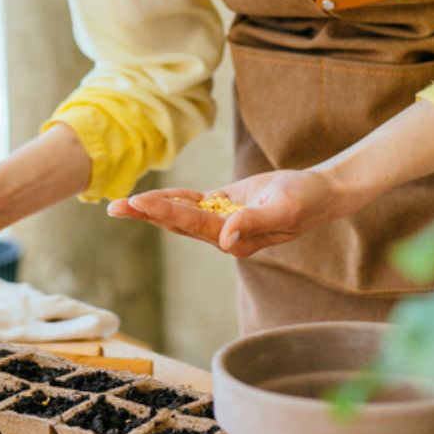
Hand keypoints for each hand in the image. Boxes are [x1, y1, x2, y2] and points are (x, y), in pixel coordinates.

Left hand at [112, 165, 379, 257]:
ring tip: (121, 205)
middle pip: (177, 223)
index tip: (139, 202)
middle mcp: (224, 235)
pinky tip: (151, 198)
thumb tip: (224, 239)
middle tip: (113, 207)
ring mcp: (223, 222)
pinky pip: (193, 203)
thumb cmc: (305, 201)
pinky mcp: (226, 206)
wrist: (321, 193)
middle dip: (146, 215)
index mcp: (236, 239)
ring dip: (152, 209)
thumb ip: (254, 222)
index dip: (165, 212)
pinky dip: (172, 198)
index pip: (193, 224)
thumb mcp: (283, 209)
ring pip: (180, 214)